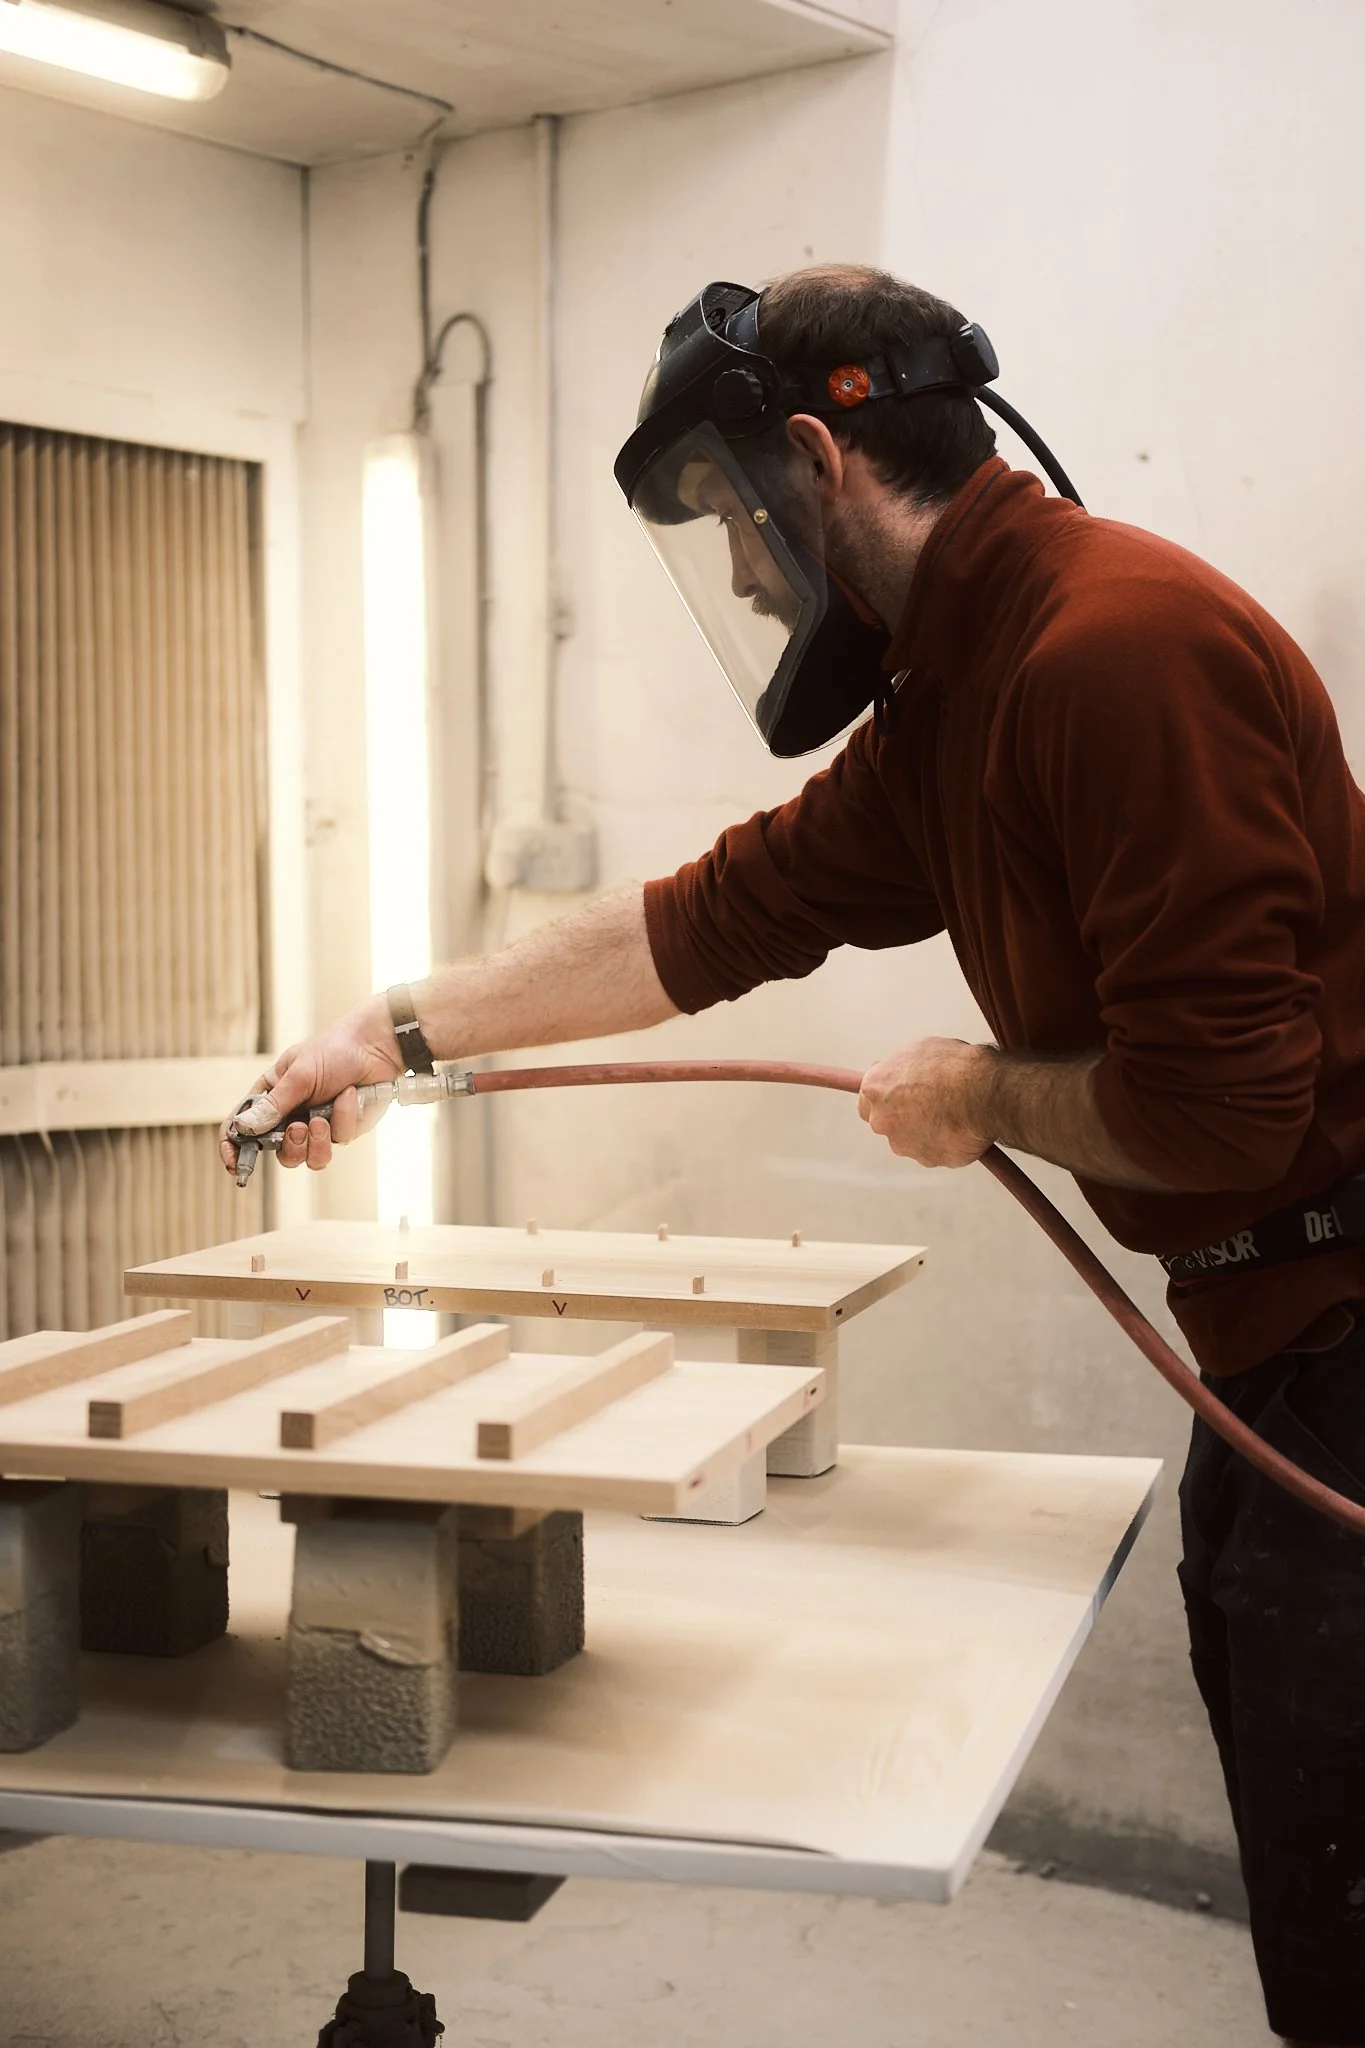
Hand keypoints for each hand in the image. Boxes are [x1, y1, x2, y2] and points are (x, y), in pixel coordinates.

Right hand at [219, 996, 403, 1175]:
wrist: (377, 1047)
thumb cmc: (333, 1051)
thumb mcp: (298, 1075)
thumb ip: (274, 1104)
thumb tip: (244, 1128)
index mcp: (271, 1096)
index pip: (242, 1126)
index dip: (234, 1147)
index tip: (233, 1163)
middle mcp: (291, 1114)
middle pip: (279, 1152)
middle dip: (290, 1146)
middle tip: (299, 1127)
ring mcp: (317, 1125)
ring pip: (308, 1157)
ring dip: (316, 1141)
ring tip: (323, 1119)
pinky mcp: (342, 1130)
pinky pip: (337, 1141)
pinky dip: (344, 1119)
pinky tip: (350, 1097)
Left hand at [858, 1038, 996, 1167]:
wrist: (984, 1091)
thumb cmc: (955, 1065)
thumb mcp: (921, 1051)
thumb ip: (902, 1069)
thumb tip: (902, 1074)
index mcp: (875, 1088)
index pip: (866, 1101)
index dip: (884, 1100)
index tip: (897, 1098)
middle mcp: (882, 1120)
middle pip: (887, 1124)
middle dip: (904, 1118)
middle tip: (931, 1106)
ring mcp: (903, 1144)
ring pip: (912, 1140)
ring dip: (928, 1132)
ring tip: (955, 1115)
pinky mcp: (927, 1160)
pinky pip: (936, 1153)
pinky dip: (947, 1144)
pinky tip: (963, 1129)